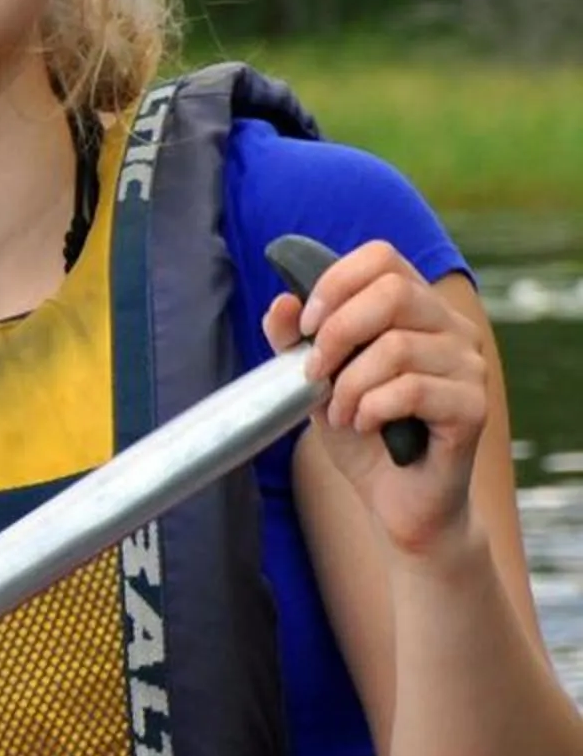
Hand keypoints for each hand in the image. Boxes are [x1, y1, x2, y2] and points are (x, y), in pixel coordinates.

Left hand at [260, 238, 487, 550]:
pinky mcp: (473, 406)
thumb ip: (294, 341)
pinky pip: (411, 389)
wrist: (394, 499)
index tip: (306, 326)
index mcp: (415, 309)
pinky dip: (371, 408)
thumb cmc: (359, 432)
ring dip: (349, 385)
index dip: (335, 282)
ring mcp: (469, 365)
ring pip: (397, 347)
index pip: (382, 257)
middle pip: (394, 292)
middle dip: (337, 332)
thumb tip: (281, 303)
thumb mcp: (313, 381)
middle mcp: (451, 328)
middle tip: (314, 374)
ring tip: (339, 413)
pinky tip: (363, 426)